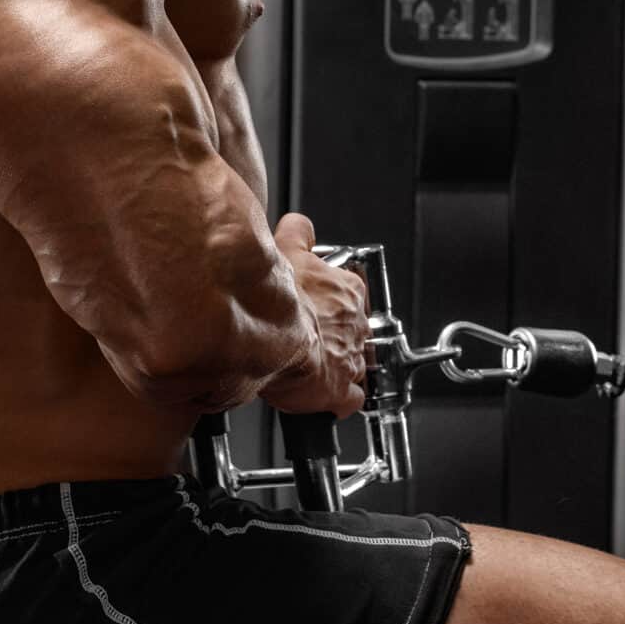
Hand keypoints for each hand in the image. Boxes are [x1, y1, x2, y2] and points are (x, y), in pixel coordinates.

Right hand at [257, 213, 369, 418]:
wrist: (269, 340)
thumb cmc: (279, 300)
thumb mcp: (287, 251)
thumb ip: (298, 234)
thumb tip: (300, 224)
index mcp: (346, 289)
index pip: (348, 293)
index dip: (328, 302)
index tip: (314, 307)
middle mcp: (355, 323)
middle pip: (351, 329)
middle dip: (332, 335)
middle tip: (305, 338)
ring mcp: (352, 357)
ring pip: (352, 362)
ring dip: (333, 365)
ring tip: (309, 367)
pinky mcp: (342, 389)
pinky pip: (350, 398)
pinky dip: (338, 398)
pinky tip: (321, 394)